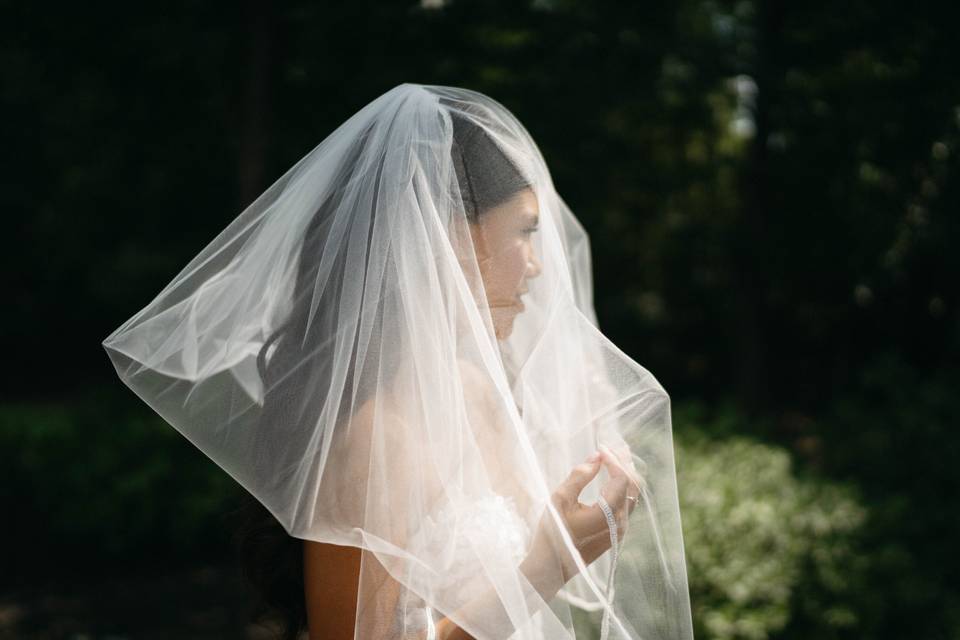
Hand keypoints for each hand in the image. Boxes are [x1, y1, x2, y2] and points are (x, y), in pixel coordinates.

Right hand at [522, 445, 643, 588]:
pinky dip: (623, 487)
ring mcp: (620, 530)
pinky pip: (627, 504)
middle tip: (614, 445)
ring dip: (626, 473)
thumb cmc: (553, 533)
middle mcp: (620, 522)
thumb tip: (597, 457)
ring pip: (632, 495)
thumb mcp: (560, 500)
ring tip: (616, 457)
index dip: (613, 459)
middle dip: (624, 462)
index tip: (600, 447)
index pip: (621, 478)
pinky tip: (614, 477)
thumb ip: (579, 476)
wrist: (552, 567)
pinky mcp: (616, 533)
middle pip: (632, 485)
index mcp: (607, 514)